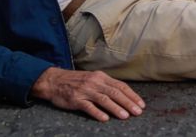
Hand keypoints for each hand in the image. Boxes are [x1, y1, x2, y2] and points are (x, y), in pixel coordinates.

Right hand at [30, 67, 144, 121]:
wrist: (54, 81)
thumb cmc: (76, 81)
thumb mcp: (93, 78)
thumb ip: (106, 85)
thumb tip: (124, 95)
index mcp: (101, 77)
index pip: (120, 86)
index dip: (132, 95)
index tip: (141, 104)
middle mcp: (94, 82)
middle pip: (115, 92)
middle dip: (128, 103)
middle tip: (138, 112)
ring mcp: (85, 90)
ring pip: (104, 99)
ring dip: (116, 108)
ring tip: (125, 116)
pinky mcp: (75, 99)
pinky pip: (88, 106)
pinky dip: (97, 113)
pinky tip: (105, 119)